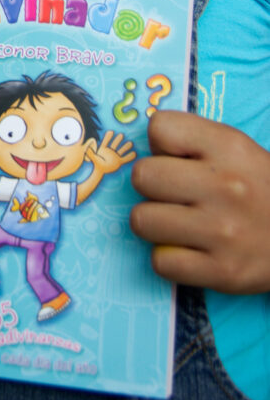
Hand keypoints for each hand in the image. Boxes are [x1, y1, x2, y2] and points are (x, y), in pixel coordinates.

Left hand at [86, 130, 135, 174]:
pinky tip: (134, 153)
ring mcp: (115, 155)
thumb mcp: (93, 158)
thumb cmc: (97, 164)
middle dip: (118, 140)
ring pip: (121, 150)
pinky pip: (126, 158)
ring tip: (130, 143)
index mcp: (104, 149)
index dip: (108, 137)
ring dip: (126, 147)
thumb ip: (90, 153)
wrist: (100, 171)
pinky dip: (130, 156)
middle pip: (115, 144)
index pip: (106, 141)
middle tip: (121, 135)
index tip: (111, 132)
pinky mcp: (119, 161)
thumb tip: (87, 148)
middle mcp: (110, 151)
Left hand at [130, 111, 269, 293]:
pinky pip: (161, 262)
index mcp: (229, 147)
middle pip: (142, 176)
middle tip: (174, 196)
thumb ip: (192, 141)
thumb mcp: (237, 150)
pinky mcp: (223, 272)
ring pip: (142, 221)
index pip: (160, 127)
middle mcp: (226, 186)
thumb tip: (146, 151)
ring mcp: (224, 231)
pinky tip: (189, 251)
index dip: (161, 146)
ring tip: (179, 224)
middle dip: (152, 187)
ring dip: (155, 225)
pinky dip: (168, 260)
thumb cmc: (260, 189)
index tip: (177, 161)